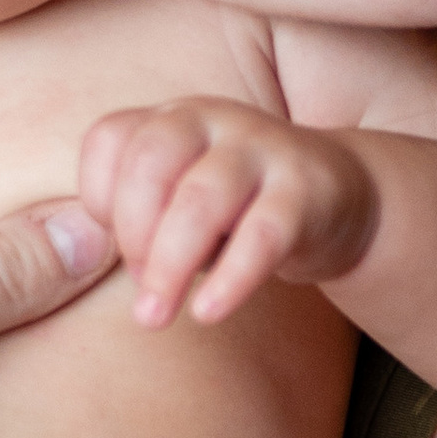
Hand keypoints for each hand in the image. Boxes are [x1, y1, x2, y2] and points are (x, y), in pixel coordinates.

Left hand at [80, 98, 379, 326]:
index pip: (110, 139)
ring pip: (202, 198)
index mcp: (170, 120)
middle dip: (131, 234)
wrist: (338, 197)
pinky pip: (264, 234)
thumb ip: (136, 222)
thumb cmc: (236, 211)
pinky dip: (231, 279)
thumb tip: (98, 265)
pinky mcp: (307, 189)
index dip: (98, 197)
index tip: (110, 245)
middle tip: (138, 288)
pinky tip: (208, 313)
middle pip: (150, 161)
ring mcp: (263, 149)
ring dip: (169, 265)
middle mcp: (212, 121)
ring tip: (154, 317)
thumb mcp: (178, 205)